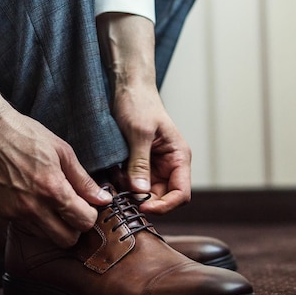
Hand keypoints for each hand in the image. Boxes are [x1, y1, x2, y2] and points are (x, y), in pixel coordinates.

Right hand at [0, 57, 111, 246]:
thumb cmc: (25, 135)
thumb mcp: (62, 151)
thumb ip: (83, 180)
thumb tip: (103, 199)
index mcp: (53, 189)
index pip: (83, 222)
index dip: (91, 214)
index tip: (89, 204)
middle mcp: (33, 206)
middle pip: (67, 240)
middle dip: (75, 227)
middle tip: (75, 209)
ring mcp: (16, 212)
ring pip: (47, 238)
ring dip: (56, 226)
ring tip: (55, 204)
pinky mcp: (3, 212)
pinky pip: (28, 228)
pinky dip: (38, 221)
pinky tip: (38, 201)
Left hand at [112, 85, 191, 213]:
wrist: (127, 87)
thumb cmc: (138, 103)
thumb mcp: (138, 133)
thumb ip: (140, 163)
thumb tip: (141, 192)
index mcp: (179, 157)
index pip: (181, 194)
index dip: (165, 206)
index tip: (143, 207)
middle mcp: (169, 165)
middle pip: (161, 198)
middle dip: (142, 198)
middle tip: (122, 192)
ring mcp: (154, 166)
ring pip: (145, 192)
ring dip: (130, 190)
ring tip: (117, 175)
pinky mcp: (139, 164)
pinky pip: (133, 183)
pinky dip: (122, 182)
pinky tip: (114, 171)